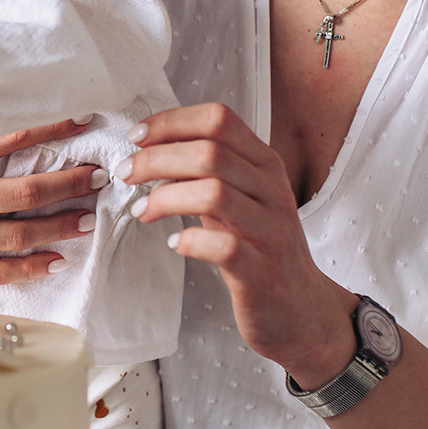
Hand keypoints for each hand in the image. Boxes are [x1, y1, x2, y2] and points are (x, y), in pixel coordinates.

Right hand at [0, 113, 101, 283]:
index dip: (51, 130)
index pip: (10, 139)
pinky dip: (27, 269)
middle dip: (70, 183)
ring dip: (58, 226)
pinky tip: (55, 261)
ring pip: (16, 235)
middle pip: (26, 192)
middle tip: (100, 177)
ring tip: (88, 218)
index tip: (82, 120)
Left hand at [123, 103, 358, 387]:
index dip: (171, 122)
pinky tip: (175, 243)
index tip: (136, 137)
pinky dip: (191, 241)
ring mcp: (270, 231)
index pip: (219, 120)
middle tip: (126, 173)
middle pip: (210, 153)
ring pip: (215, 193)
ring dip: (166, 197)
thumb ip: (206, 171)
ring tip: (143, 210)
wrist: (301, 308)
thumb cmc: (260, 247)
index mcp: (265, 165)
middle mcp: (272, 191)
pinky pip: (223, 246)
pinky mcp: (262, 271)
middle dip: (156, 159)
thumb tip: (152, 148)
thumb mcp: (239, 198)